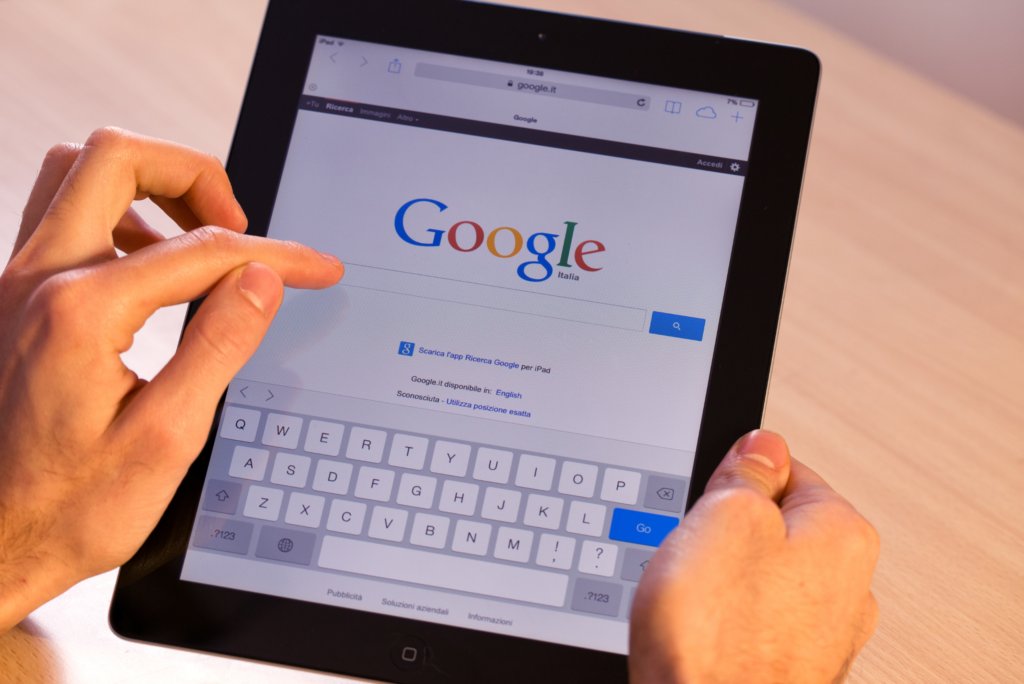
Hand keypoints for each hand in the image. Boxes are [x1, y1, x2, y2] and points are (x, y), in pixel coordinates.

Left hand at [0, 128, 343, 631]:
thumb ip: (218, 345)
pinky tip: (151, 266)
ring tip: (197, 235)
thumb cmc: (70, 506)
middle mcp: (38, 281)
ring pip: (78, 172)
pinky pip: (64, 215)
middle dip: (195, 175)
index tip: (317, 268)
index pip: (202, 251)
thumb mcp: (167, 437)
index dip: (276, 253)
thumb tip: (262, 281)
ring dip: (148, 185)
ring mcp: (18, 284)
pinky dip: (119, 215)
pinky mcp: (16, 298)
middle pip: (117, 158)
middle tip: (239, 225)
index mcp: (81, 312)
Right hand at [629, 431, 878, 683]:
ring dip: (718, 578)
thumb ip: (748, 470)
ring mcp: (818, 636)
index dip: (733, 476)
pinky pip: (746, 620)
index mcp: (841, 536)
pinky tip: (696, 632)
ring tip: (690, 597)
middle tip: (694, 547)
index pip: (786, 470)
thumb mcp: (724, 516)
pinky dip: (719, 620)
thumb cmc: (718, 641)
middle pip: (771, 525)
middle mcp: (846, 588)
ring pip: (755, 576)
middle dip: (725, 530)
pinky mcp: (785, 669)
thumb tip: (762, 445)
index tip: (708, 494)